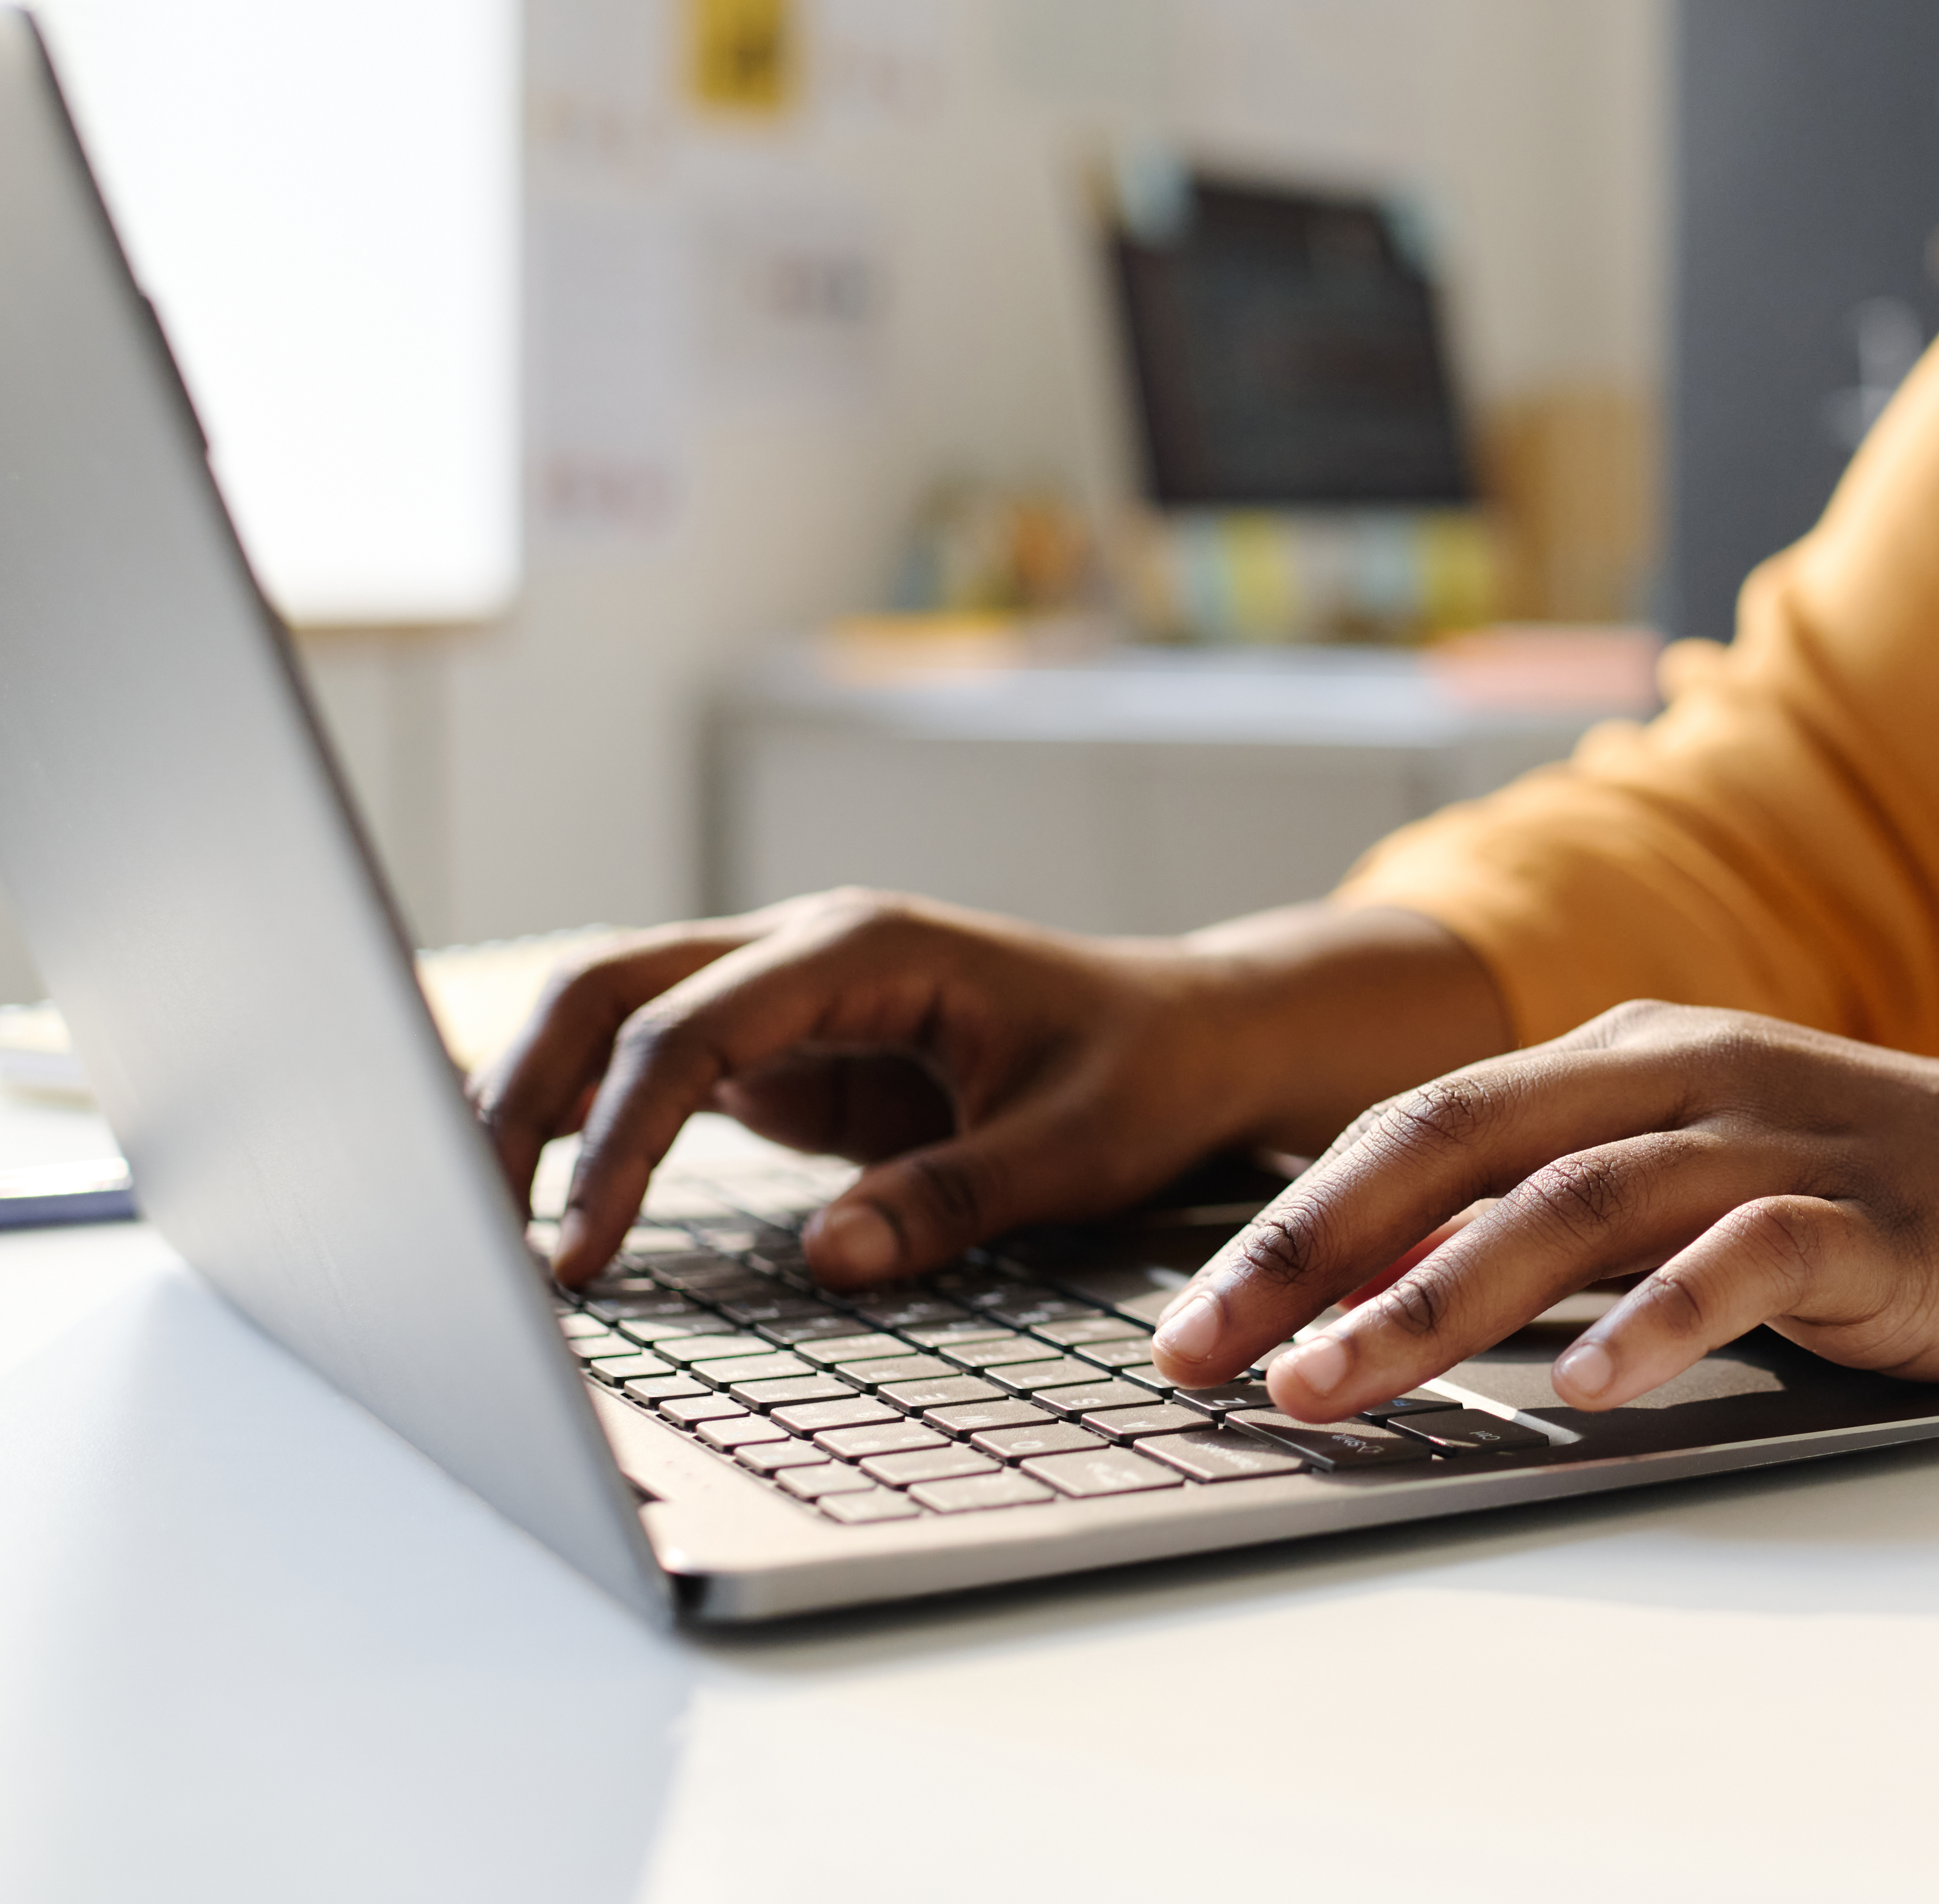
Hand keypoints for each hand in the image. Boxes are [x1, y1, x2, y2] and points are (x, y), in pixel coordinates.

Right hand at [475, 891, 1505, 1288]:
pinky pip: (652, 1070)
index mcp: (867, 950)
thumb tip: (829, 1261)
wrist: (1195, 1033)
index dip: (620, 1139)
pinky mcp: (782, 1053)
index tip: (580, 1252)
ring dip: (532, 1106)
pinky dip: (583, 1122)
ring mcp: (783, 997)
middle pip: (606, 992)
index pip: (690, 1031)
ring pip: (608, 1019)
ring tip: (473, 1227)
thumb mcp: (1077, 1145)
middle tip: (470, 1231)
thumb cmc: (1148, 1075)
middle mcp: (805, 952)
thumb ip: (955, 1197)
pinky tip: (526, 1197)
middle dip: (520, 1098)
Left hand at [1145, 1001, 1938, 1420]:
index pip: (1419, 1126)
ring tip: (1340, 1385)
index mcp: (1625, 1057)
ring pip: (1572, 1204)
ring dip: (1439, 1298)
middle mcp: (1683, 1074)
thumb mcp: (1696, 1178)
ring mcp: (1775, 1139)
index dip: (1290, 1221)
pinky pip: (1740, 1263)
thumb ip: (1561, 1214)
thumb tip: (1385, 1306)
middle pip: (1459, 1144)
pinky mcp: (1866, 1216)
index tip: (1188, 1321)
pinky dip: (1653, 1324)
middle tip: (1205, 1354)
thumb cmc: (1877, 1196)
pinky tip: (1584, 1389)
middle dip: (1313, 1252)